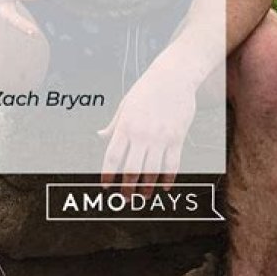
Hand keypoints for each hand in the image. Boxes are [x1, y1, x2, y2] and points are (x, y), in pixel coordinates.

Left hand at [98, 64, 196, 199]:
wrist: (172, 77)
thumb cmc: (146, 89)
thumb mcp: (125, 105)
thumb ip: (114, 124)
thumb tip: (99, 135)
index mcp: (125, 125)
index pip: (113, 156)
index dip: (108, 173)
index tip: (105, 185)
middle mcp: (141, 134)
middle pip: (131, 168)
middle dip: (127, 187)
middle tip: (125, 198)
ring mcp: (160, 137)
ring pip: (152, 171)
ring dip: (147, 187)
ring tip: (143, 196)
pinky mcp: (177, 138)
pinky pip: (172, 164)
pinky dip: (168, 178)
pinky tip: (164, 186)